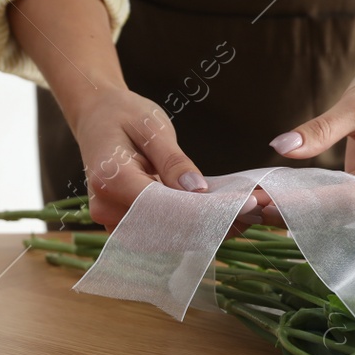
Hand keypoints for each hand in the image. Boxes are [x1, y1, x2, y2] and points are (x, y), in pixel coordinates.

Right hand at [7, 0, 262, 229]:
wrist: (97, 118)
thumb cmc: (124, 116)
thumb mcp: (152, 127)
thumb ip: (174, 161)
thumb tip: (198, 191)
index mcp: (111, 181)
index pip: (164, 208)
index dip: (207, 211)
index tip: (245, 205)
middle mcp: (106, 209)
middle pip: (168, 230)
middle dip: (214, 224)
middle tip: (257, 212)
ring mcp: (113, 221)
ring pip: (168, 238)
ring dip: (208, 230)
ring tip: (248, 216)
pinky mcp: (126, 225)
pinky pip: (163, 233)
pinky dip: (193, 228)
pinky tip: (224, 218)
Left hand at [271, 0, 354, 214]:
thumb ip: (321, 130)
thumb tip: (281, 146)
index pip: (353, 198)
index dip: (311, 203)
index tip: (270, 201)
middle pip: (347, 213)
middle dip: (303, 211)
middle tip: (255, 206)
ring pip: (344, 214)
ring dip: (307, 210)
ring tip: (262, 204)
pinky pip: (343, 201)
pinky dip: (315, 200)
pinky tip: (281, 198)